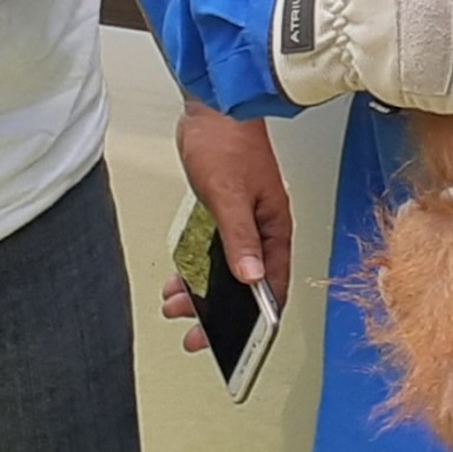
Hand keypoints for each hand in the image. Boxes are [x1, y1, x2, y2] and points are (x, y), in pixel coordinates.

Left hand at [161, 99, 292, 352]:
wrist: (213, 106)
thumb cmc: (228, 143)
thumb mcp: (230, 196)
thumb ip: (240, 239)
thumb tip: (251, 278)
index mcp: (274, 225)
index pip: (275, 282)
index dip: (261, 317)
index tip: (243, 345)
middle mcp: (262, 227)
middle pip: (248, 283)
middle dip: (222, 315)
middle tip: (198, 339)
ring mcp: (242, 220)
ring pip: (226, 270)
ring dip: (202, 293)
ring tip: (177, 308)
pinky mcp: (222, 212)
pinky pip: (211, 252)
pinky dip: (194, 269)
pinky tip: (178, 280)